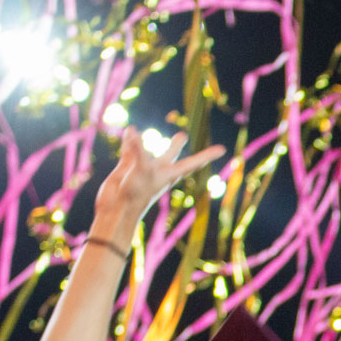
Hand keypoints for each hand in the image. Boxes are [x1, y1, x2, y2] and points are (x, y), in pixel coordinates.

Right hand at [94, 128, 224, 227]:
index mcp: (170, 174)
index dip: (208, 155)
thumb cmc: (135, 195)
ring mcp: (142, 169)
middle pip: (171, 154)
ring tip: (141, 130)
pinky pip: (129, 150)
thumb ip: (138, 151)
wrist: (116, 211)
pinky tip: (129, 131)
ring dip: (144, 141)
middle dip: (176, 145)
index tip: (223, 149)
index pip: (193, 162)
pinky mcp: (127, 168)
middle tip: (183, 135)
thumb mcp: (140, 170)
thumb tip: (133, 131)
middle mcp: (158, 170)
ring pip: (146, 150)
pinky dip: (129, 140)